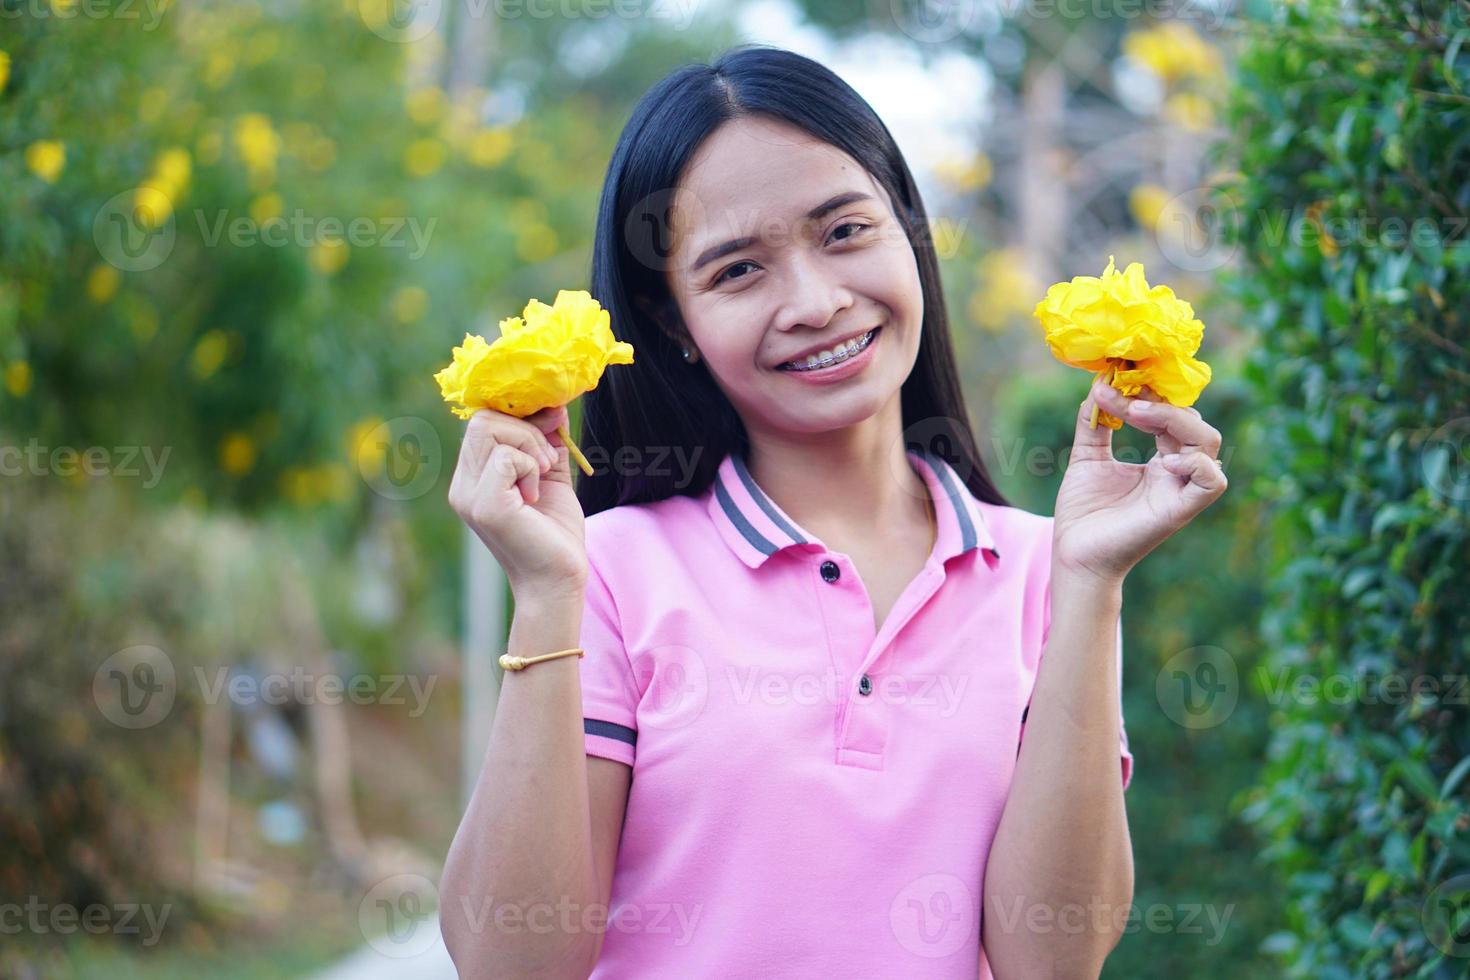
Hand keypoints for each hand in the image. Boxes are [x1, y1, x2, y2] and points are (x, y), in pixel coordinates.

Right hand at [446, 404, 587, 597]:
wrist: (559, 579)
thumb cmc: (555, 533)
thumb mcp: (550, 475)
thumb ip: (546, 441)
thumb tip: (553, 405)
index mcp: (473, 478)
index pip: (482, 422)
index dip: (519, 416)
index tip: (553, 425)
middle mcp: (463, 486)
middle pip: (482, 419)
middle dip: (525, 428)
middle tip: (548, 460)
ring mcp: (469, 496)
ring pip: (490, 429)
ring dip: (529, 444)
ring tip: (543, 474)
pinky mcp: (485, 505)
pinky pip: (505, 456)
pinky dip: (530, 465)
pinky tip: (536, 493)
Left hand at [1051, 379, 1227, 585]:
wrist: (1073, 554)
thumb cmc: (1083, 512)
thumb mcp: (1087, 457)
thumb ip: (1095, 423)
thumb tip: (1098, 385)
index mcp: (1161, 460)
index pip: (1171, 416)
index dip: (1147, 397)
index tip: (1109, 386)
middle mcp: (1177, 474)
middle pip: (1196, 425)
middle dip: (1162, 404)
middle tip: (1126, 400)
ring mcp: (1180, 491)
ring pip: (1208, 445)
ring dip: (1176, 421)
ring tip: (1137, 415)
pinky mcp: (1179, 512)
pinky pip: (1213, 483)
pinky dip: (1196, 465)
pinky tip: (1164, 461)